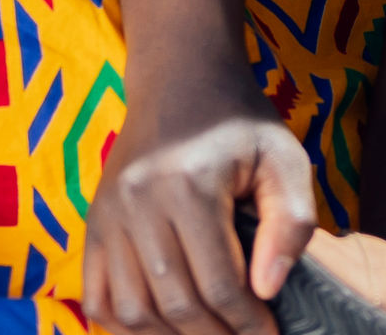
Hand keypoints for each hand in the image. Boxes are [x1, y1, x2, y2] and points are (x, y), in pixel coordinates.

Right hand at [80, 79, 315, 334]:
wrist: (179, 76)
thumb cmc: (240, 121)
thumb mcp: (285, 157)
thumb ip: (291, 223)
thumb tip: (267, 289)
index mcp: (191, 185)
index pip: (220, 285)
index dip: (248, 323)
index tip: (270, 333)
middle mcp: (140, 202)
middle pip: (174, 303)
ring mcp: (109, 214)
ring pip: (131, 309)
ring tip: (207, 331)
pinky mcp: (94, 222)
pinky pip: (97, 296)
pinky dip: (124, 324)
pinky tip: (162, 324)